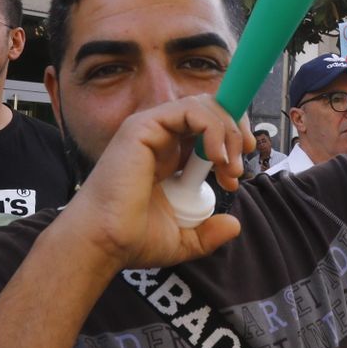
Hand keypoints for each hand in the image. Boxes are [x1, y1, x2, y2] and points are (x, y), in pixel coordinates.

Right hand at [54, 95, 251, 273]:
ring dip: (228, 132)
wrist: (105, 242)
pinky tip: (216, 157)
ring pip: (204, 106)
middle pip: (210, 109)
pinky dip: (213, 128)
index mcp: (168, 154)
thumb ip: (208, 233)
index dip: (230, 142)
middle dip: (235, 129)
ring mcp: (151, 128)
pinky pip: (190, 110)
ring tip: (229, 168)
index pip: (206, 127)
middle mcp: (160, 136)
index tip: (236, 174)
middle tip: (241, 163)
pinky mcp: (144, 125)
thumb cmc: (132, 239)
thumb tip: (234, 225)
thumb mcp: (183, 239)